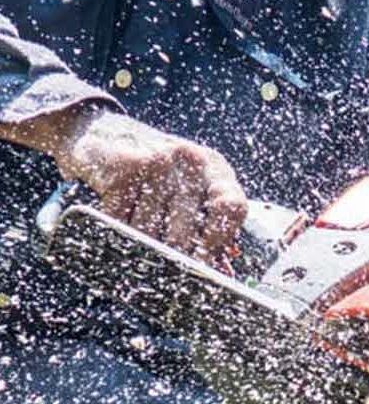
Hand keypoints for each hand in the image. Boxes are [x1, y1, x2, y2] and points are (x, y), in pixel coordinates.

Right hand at [52, 109, 246, 264]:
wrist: (103, 130)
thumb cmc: (159, 173)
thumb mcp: (193, 192)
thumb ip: (211, 230)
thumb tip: (222, 273)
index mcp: (216, 169)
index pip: (231, 207)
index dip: (219, 240)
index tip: (205, 262)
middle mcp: (191, 161)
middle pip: (185, 232)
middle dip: (174, 259)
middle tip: (166, 272)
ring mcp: (157, 161)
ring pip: (149, 233)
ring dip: (141, 248)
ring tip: (138, 244)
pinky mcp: (123, 166)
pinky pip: (121, 221)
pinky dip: (117, 233)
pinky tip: (117, 227)